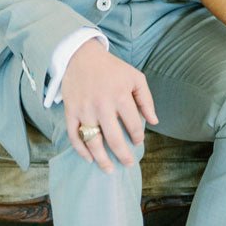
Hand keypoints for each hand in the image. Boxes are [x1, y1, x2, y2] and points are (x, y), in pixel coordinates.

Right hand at [61, 39, 157, 171]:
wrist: (82, 56)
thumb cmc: (112, 69)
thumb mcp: (135, 77)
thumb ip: (146, 99)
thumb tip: (154, 122)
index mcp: (121, 96)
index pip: (133, 125)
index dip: (138, 137)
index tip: (138, 142)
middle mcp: (102, 105)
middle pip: (114, 139)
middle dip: (123, 155)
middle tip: (128, 164)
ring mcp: (85, 110)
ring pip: (93, 142)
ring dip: (102, 159)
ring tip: (109, 169)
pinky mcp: (71, 111)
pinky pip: (74, 136)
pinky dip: (81, 150)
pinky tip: (89, 158)